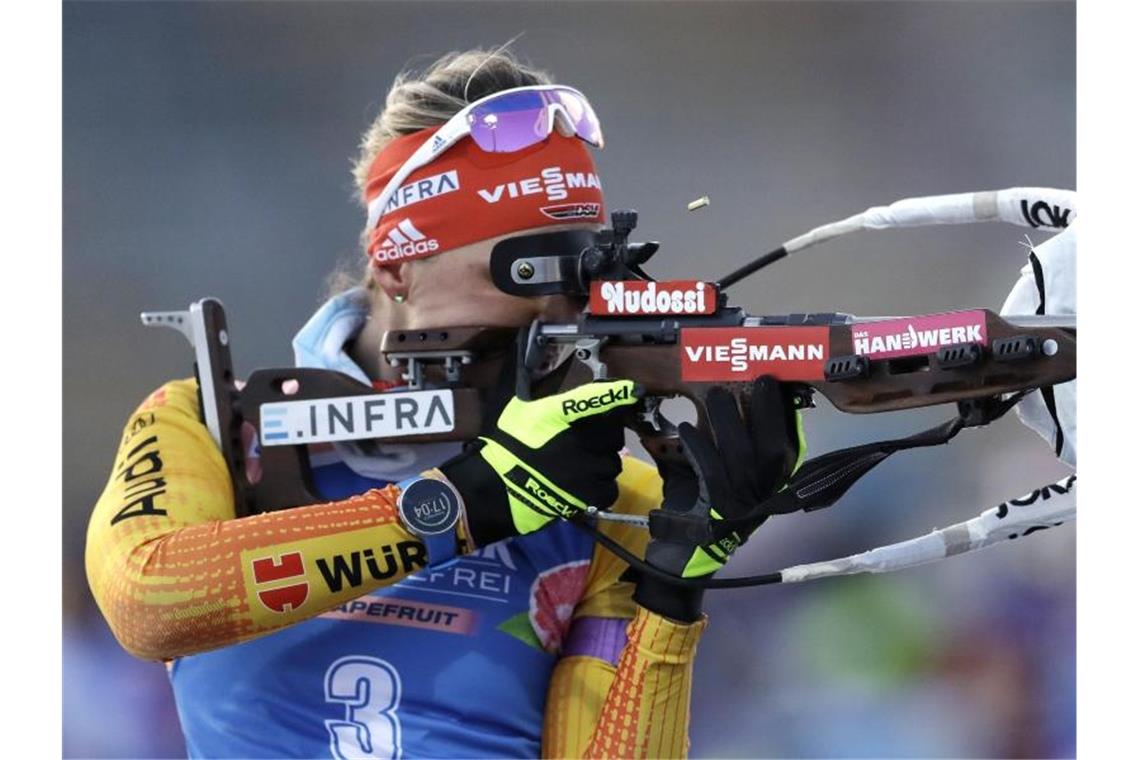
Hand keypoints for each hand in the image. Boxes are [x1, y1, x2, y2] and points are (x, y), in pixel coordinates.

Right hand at [440, 380, 641, 545]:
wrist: (495, 488)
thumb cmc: (502, 442)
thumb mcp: (507, 400)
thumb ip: (520, 369)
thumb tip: (525, 336)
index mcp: (559, 414)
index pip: (594, 399)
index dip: (615, 393)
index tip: (633, 390)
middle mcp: (579, 440)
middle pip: (611, 430)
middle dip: (603, 429)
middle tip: (584, 434)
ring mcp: (587, 469)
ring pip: (612, 459)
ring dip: (601, 458)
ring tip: (580, 462)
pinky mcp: (590, 494)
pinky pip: (608, 486)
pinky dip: (600, 485)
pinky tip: (582, 483)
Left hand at [633, 378, 802, 621]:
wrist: (683, 557)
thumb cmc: (701, 508)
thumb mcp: (721, 475)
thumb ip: (728, 445)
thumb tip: (730, 401)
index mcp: (772, 486)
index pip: (785, 445)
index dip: (780, 413)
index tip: (770, 382)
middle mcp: (764, 496)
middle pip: (769, 448)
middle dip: (762, 411)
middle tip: (748, 381)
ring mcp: (743, 505)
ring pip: (740, 456)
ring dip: (727, 422)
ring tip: (715, 395)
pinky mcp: (717, 512)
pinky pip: (711, 473)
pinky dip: (699, 447)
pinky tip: (686, 428)